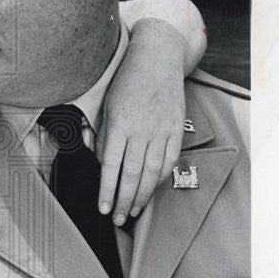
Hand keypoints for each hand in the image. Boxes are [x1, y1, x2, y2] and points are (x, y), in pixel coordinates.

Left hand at [96, 20, 186, 224]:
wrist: (157, 58)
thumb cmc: (126, 82)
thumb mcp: (106, 106)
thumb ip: (102, 136)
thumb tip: (101, 164)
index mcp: (119, 124)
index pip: (111, 166)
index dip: (107, 191)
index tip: (103, 208)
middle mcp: (142, 129)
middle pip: (132, 174)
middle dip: (124, 200)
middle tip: (118, 219)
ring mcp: (162, 130)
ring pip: (152, 172)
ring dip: (143, 195)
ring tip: (134, 211)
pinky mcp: (177, 128)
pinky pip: (170, 160)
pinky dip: (160, 178)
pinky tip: (151, 190)